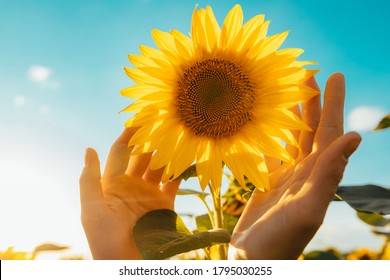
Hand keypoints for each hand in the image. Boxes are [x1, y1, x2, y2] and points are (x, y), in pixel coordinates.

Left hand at [79, 128, 179, 258]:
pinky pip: (174, 181)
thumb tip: (89, 149)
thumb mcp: (91, 208)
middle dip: (151, 138)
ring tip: (177, 133)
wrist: (126, 262)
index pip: (121, 151)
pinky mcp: (165, 203)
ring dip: (167, 150)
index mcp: (113, 182)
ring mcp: (149, 193)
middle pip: (143, 155)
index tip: (139, 118)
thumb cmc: (103, 237)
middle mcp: (132, 184)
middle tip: (163, 120)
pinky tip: (188, 156)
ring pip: (160, 165)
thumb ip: (89, 179)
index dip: (128, 134)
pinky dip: (181, 169)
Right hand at [229, 73, 361, 258]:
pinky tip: (264, 124)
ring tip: (287, 93)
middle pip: (312, 130)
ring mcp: (286, 177)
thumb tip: (355, 137)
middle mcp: (305, 172)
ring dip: (293, 115)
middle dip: (313, 102)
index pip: (330, 132)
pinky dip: (270, 136)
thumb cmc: (279, 241)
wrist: (254, 260)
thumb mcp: (307, 210)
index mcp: (317, 175)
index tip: (333, 76)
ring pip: (292, 138)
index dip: (333, 104)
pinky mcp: (267, 182)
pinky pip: (270, 151)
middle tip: (307, 73)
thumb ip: (330, 176)